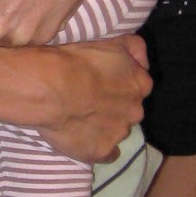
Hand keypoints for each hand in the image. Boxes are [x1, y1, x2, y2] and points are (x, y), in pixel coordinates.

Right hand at [33, 35, 150, 162]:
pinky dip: (96, 148)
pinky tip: (82, 138)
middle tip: (88, 101)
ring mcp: (120, 133)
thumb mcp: (111, 42)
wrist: (51, 87)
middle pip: (128, 111)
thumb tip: (143, 60)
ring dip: (103, 127)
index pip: (137, 88)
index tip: (101, 85)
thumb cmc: (78, 60)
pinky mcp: (102, 152)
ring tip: (79, 119)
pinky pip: (106, 154)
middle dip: (113, 108)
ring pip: (116, 132)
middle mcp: (136, 110)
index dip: (118, 87)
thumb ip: (134, 48)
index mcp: (140, 84)